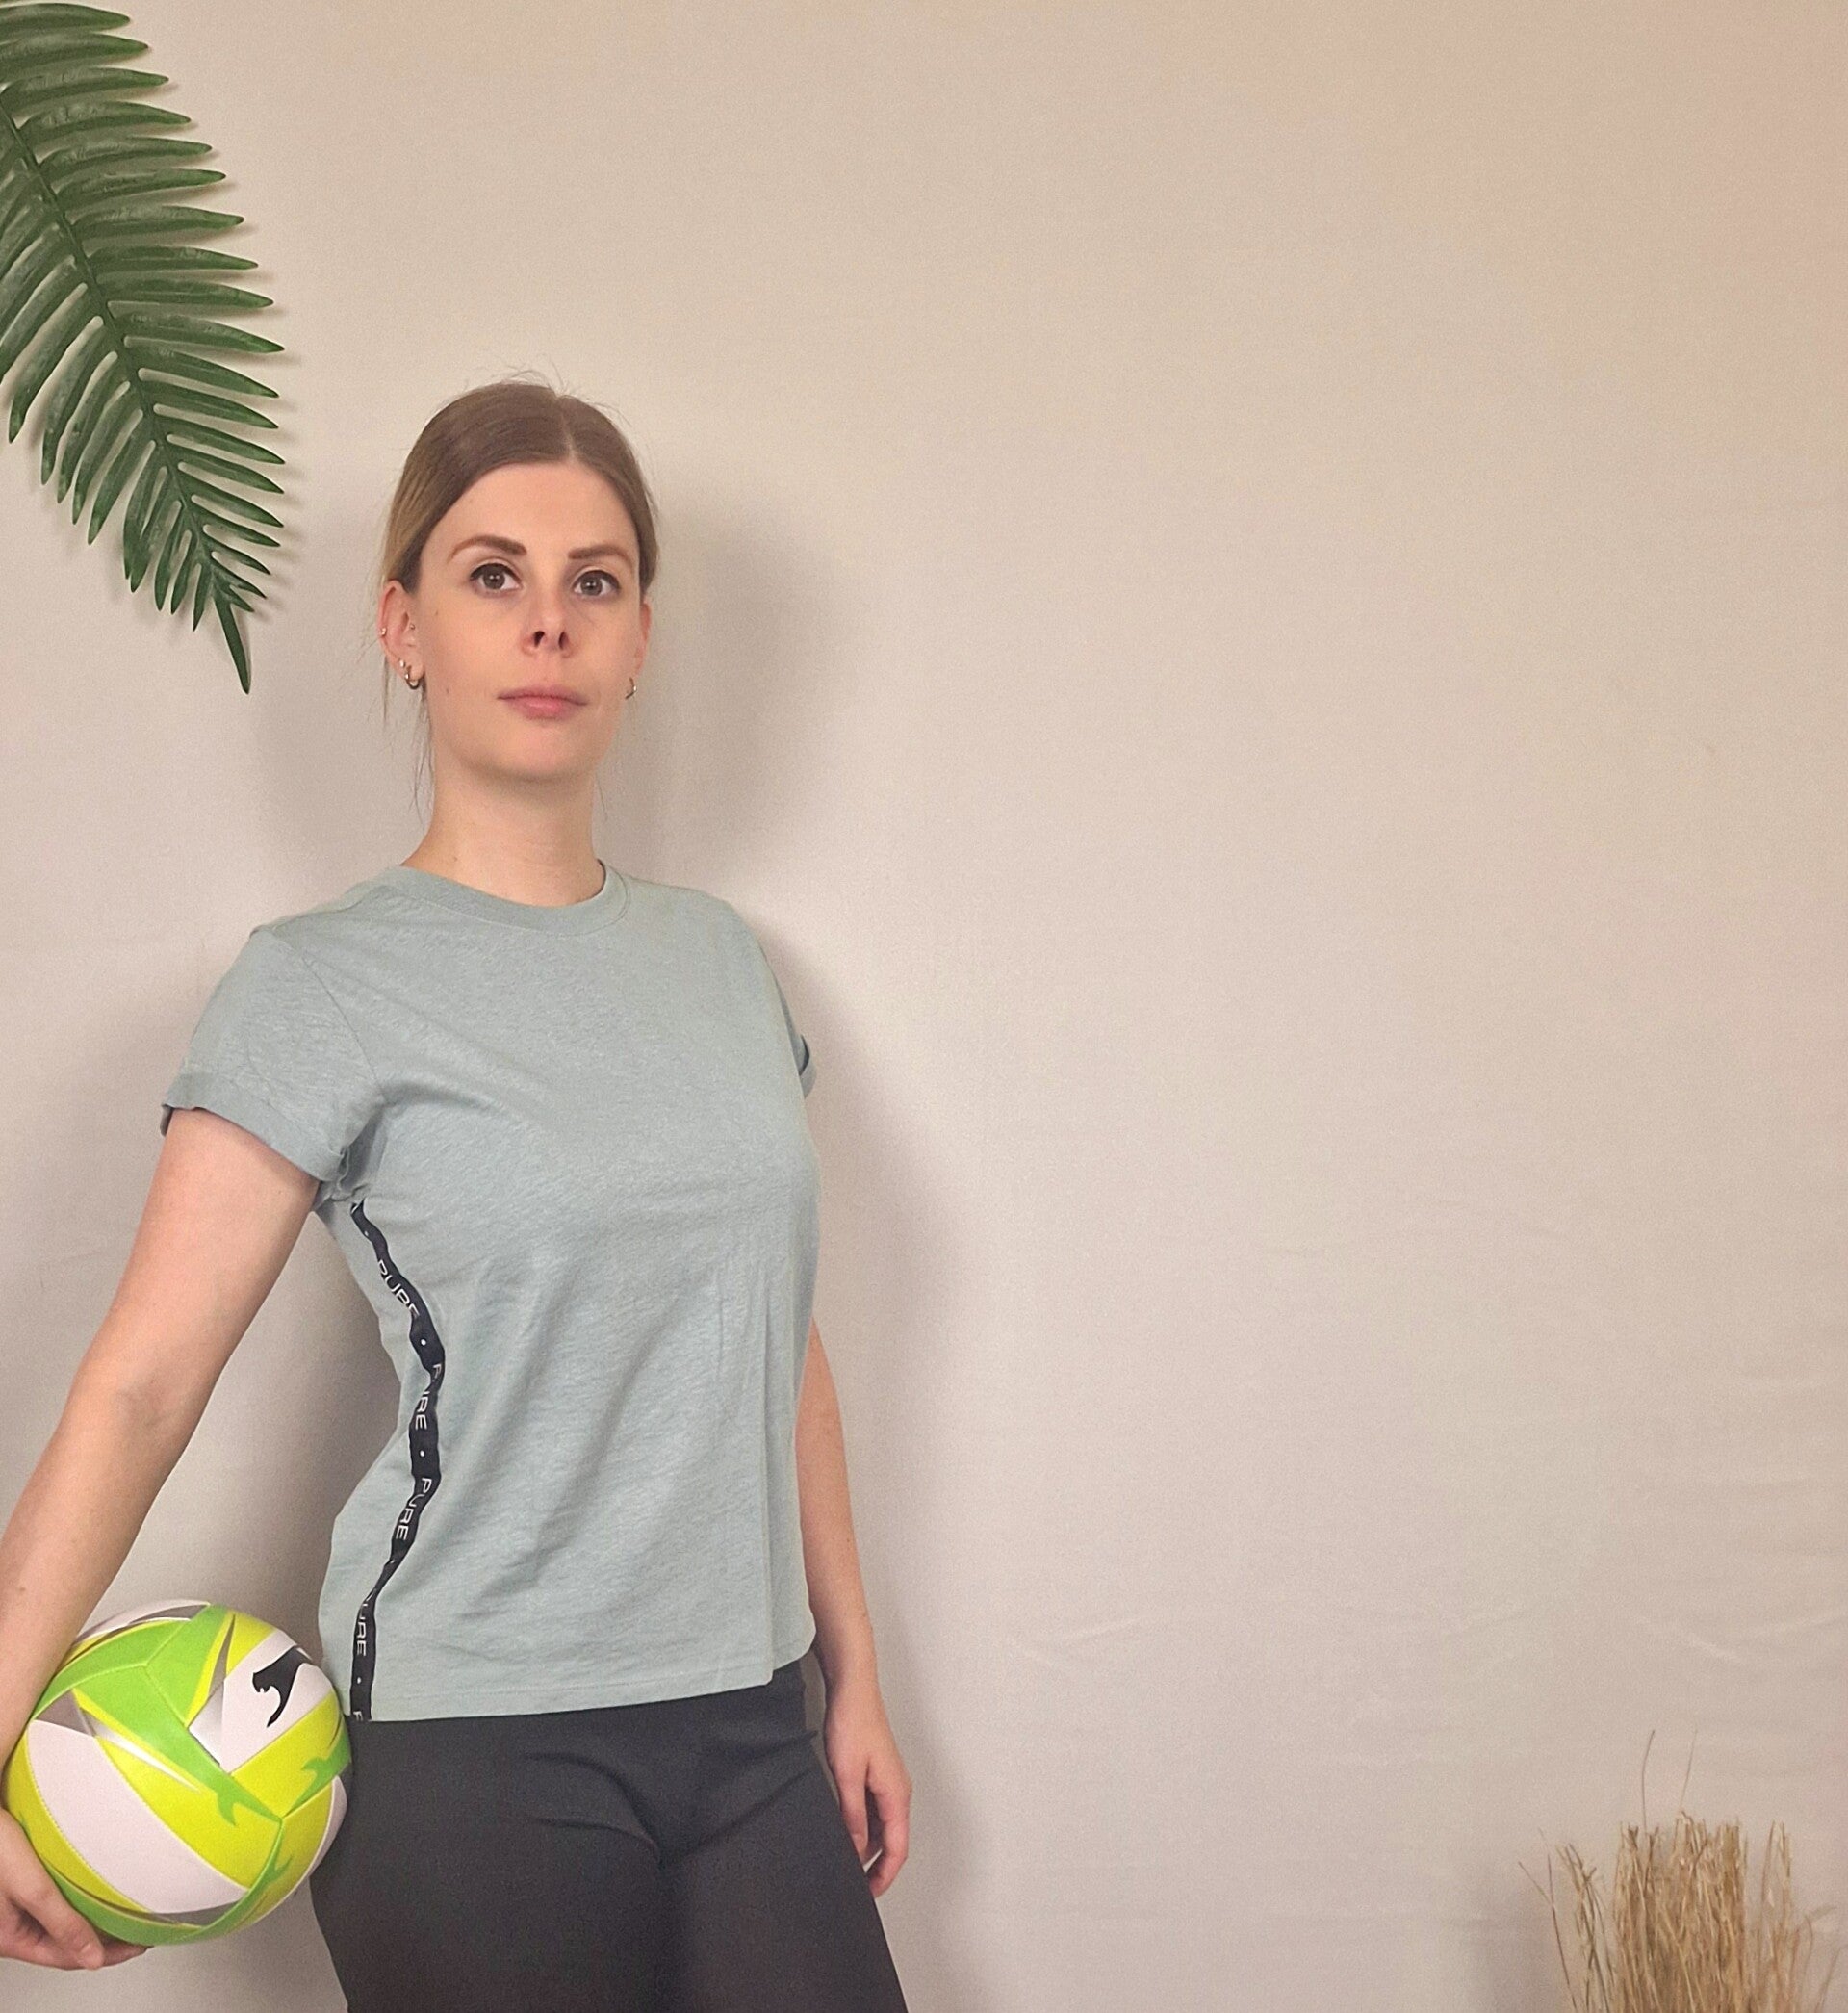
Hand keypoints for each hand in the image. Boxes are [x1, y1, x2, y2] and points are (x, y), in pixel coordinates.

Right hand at [0, 1808, 149, 1968]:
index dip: (106, 1955)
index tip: (137, 1946)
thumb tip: (93, 1958)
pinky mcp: (23, 1884)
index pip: (67, 1957)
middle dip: (101, 1939)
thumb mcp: (33, 1890)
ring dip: (91, 1919)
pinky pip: (56, 1899)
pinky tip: (96, 1889)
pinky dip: (79, 1899)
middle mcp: (14, 1927)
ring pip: (60, 1921)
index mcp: (11, 1940)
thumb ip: (63, 1924)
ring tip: (124, 1912)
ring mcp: (17, 1906)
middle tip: (138, 1930)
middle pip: (64, 1942)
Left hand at [819, 1672, 910, 1897]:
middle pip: (892, 1841)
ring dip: (867, 1845)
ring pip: (882, 1827)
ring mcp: (888, 1782)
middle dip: (875, 1866)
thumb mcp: (848, 1776)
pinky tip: (842, 1828)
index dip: (884, 1876)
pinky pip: (873, 1810)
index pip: (898, 1848)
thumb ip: (853, 1816)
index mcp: (897, 1794)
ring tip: (843, 1859)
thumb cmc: (854, 1723)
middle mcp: (898, 1791)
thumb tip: (856, 1850)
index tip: (868, 1894)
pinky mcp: (876, 1774)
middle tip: (852, 1883)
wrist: (852, 1689)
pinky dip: (862, 1826)